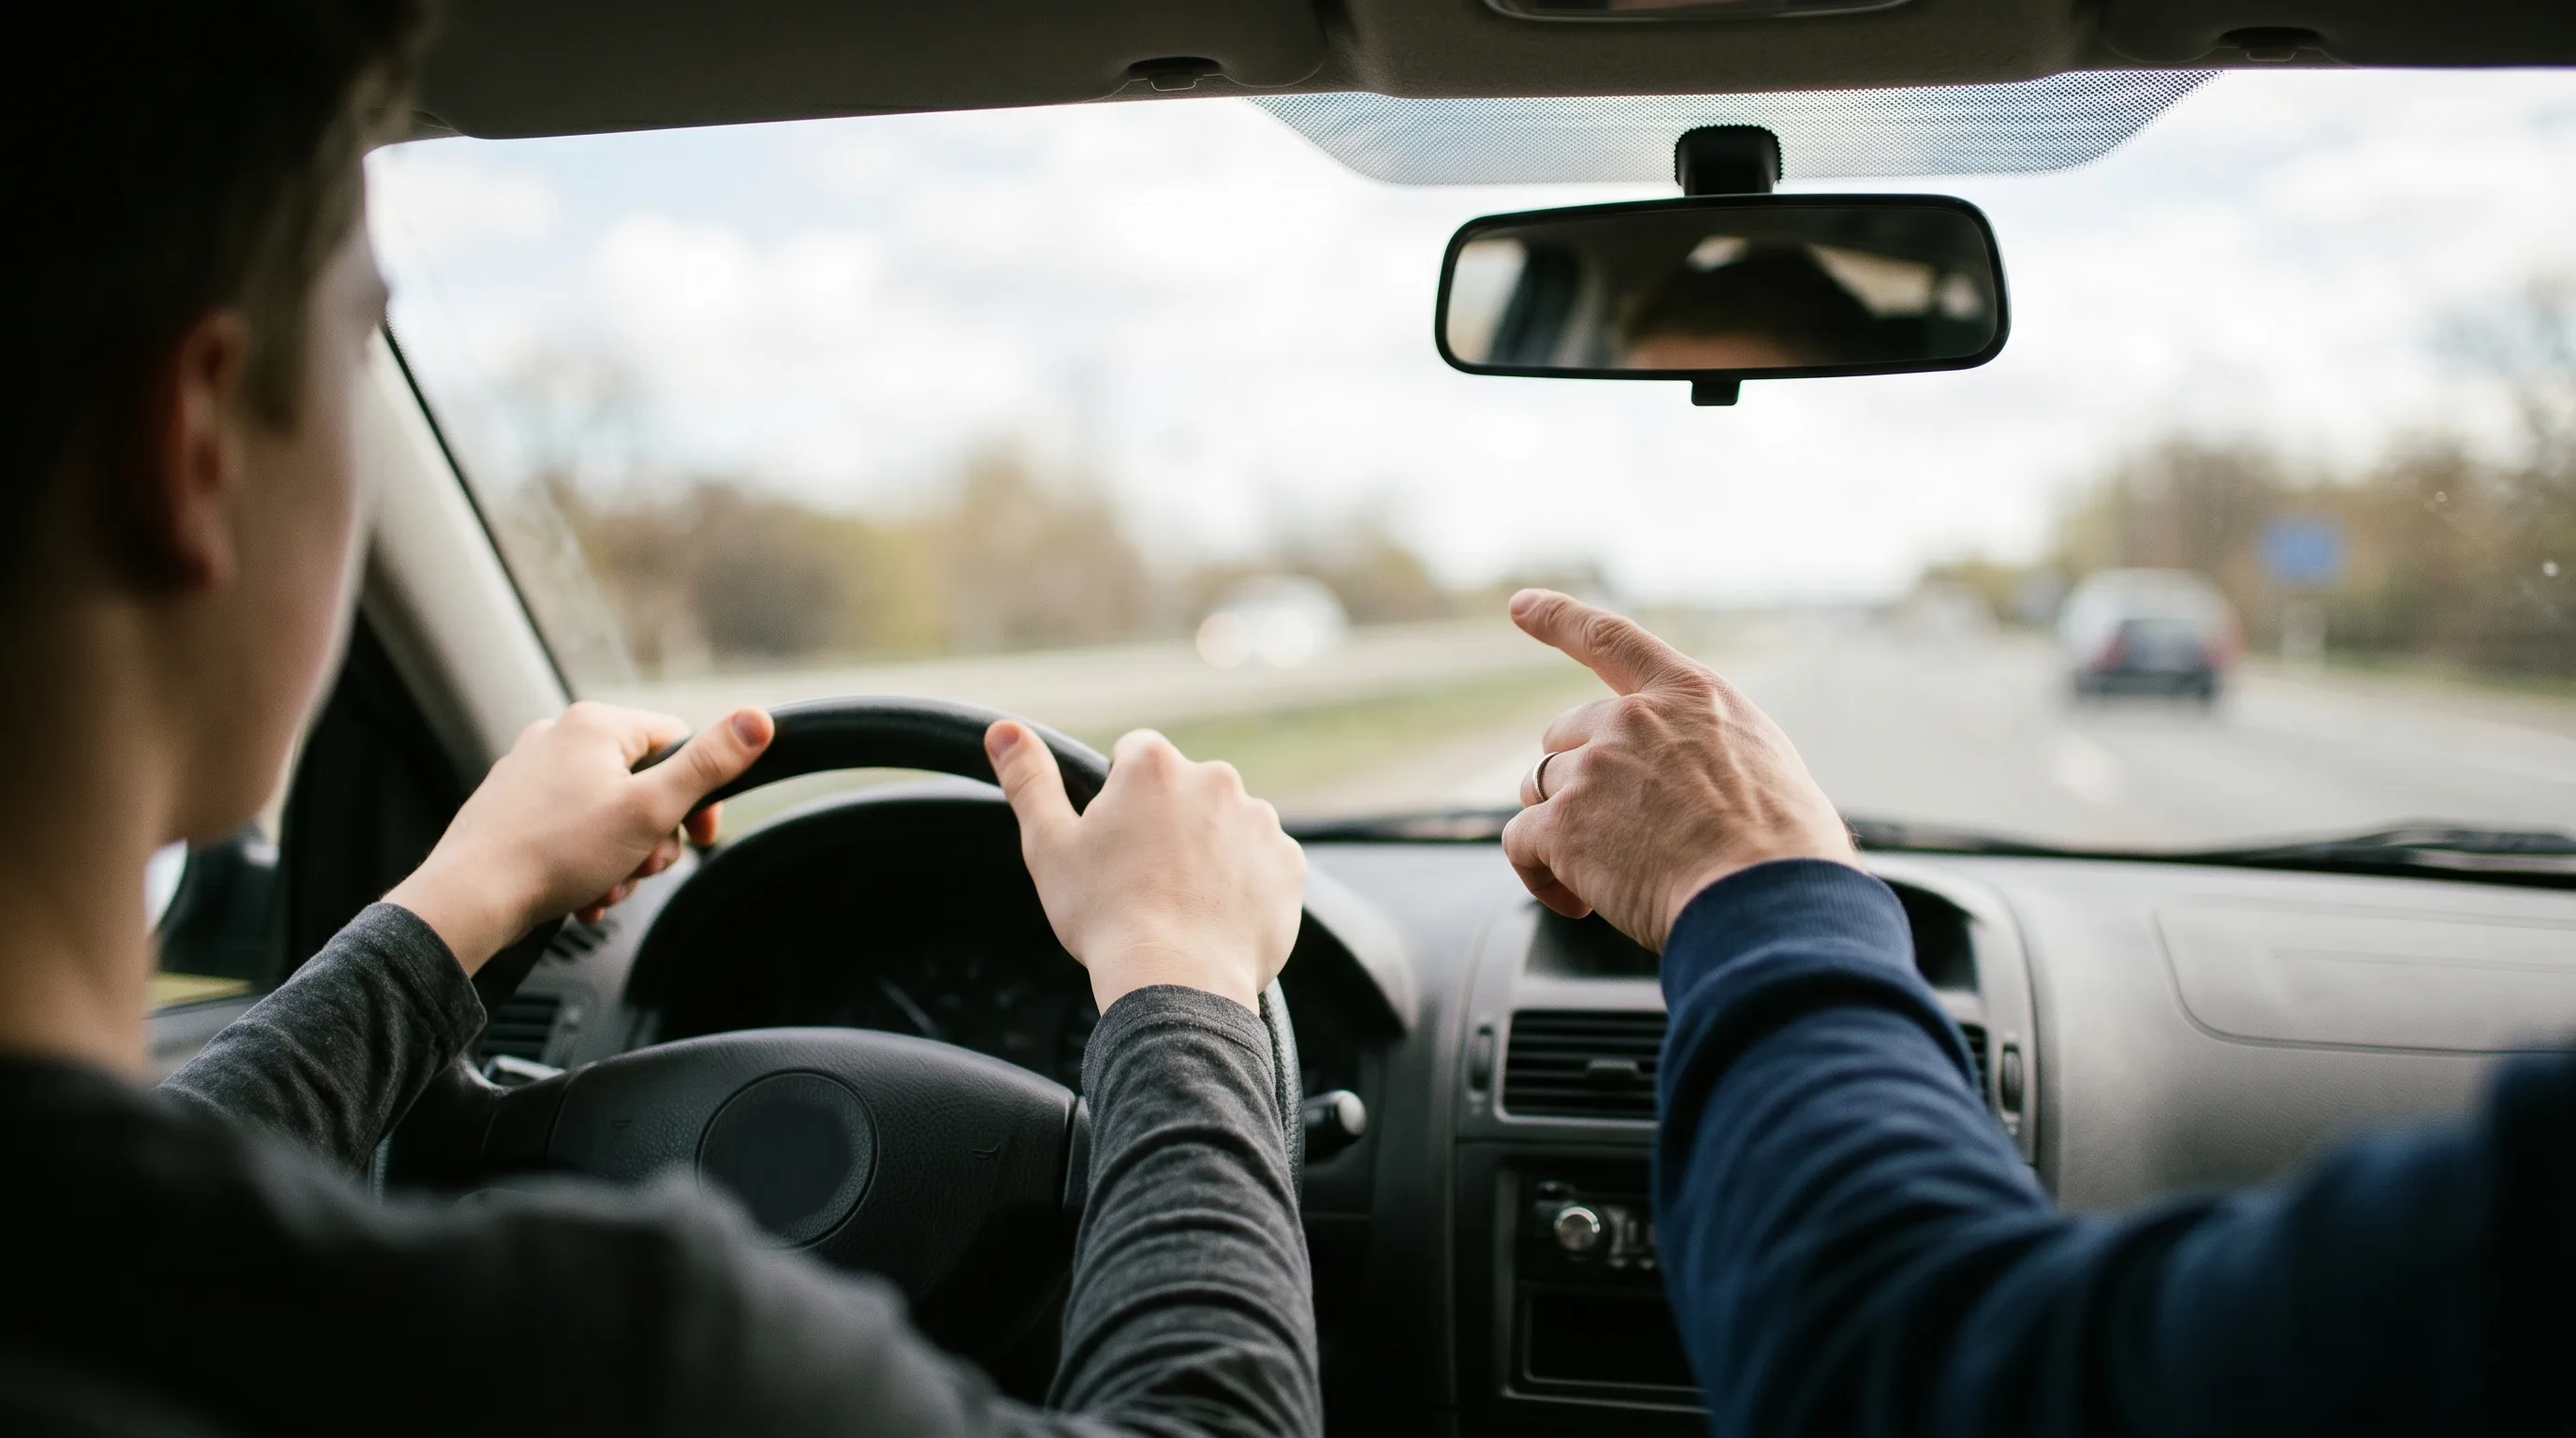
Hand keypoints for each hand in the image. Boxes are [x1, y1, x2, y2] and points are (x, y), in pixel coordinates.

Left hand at [386, 702, 774, 972]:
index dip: (698, 795)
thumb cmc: (556, 853)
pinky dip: (586, 863)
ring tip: (605, 886)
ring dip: (621, 858)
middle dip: (653, 836)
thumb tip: (759, 719)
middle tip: (641, 867)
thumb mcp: (651, 809)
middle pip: (644, 783)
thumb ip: (709, 765)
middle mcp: (558, 736)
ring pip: (608, 813)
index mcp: (595, 724)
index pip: (679, 742)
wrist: (471, 899)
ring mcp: (530, 772)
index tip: (700, 836)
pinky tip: (581, 893)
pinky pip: (571, 830)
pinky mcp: (511, 808)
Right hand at [987, 721, 1303, 1012]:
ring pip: (1226, 825)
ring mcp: (1259, 821)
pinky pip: (1264, 863)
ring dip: (1208, 850)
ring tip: (1182, 903)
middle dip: (1167, 821)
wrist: (1177, 982)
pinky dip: (1245, 883)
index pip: (1133, 755)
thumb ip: (1029, 780)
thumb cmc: (1106, 915)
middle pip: (1184, 789)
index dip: (1118, 796)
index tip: (1114, 840)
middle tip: (1144, 878)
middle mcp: (1215, 779)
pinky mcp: (1288, 864)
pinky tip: (1216, 916)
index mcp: (1154, 766)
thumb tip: (1003, 730)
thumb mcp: (1049, 846)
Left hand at [1501, 590, 1854, 951]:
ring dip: (1563, 832)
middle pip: (1564, 737)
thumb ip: (1707, 751)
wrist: (1769, 899)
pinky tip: (1578, 902)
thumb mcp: (1764, 765)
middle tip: (1610, 833)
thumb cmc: (1786, 851)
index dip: (1559, 618)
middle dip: (1576, 781)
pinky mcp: (1563, 823)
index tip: (1521, 605)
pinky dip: (1541, 875)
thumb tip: (1691, 783)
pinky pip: (1522, 844)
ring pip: (1542, 791)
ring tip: (1607, 878)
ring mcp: (1593, 768)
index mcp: (1690, 695)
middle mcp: (1633, 719)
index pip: (1612, 640)